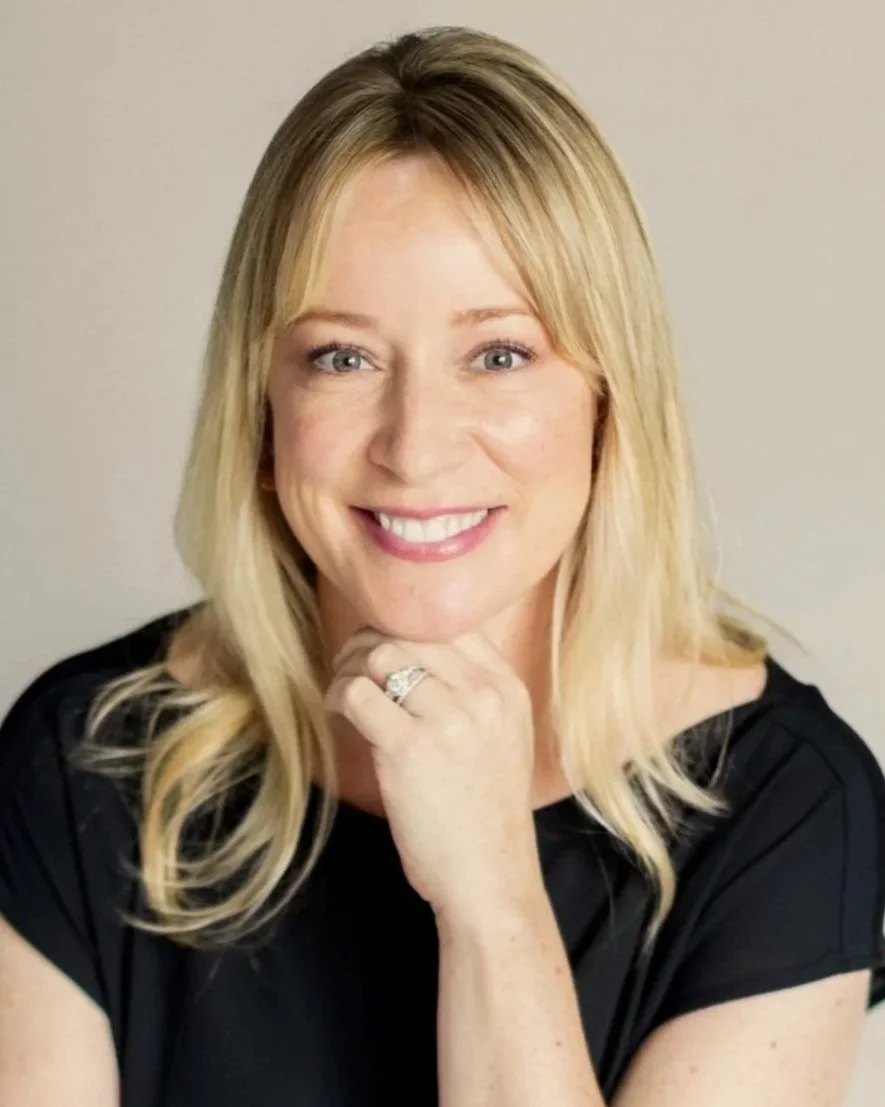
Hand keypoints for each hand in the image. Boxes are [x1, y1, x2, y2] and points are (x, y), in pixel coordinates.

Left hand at [323, 627, 543, 920]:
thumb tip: (412, 650)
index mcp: (507, 688)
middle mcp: (483, 695)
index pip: (449, 622)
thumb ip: (473, 691)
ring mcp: (449, 719)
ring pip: (380, 654)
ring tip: (341, 690)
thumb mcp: (503, 737)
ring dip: (348, 666)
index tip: (382, 646)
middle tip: (349, 664)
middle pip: (410, 630)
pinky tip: (335, 710)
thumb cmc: (484, 812)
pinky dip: (337, 694)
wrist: (490, 876)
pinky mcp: (410, 748)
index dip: (404, 625)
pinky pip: (358, 692)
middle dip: (369, 641)